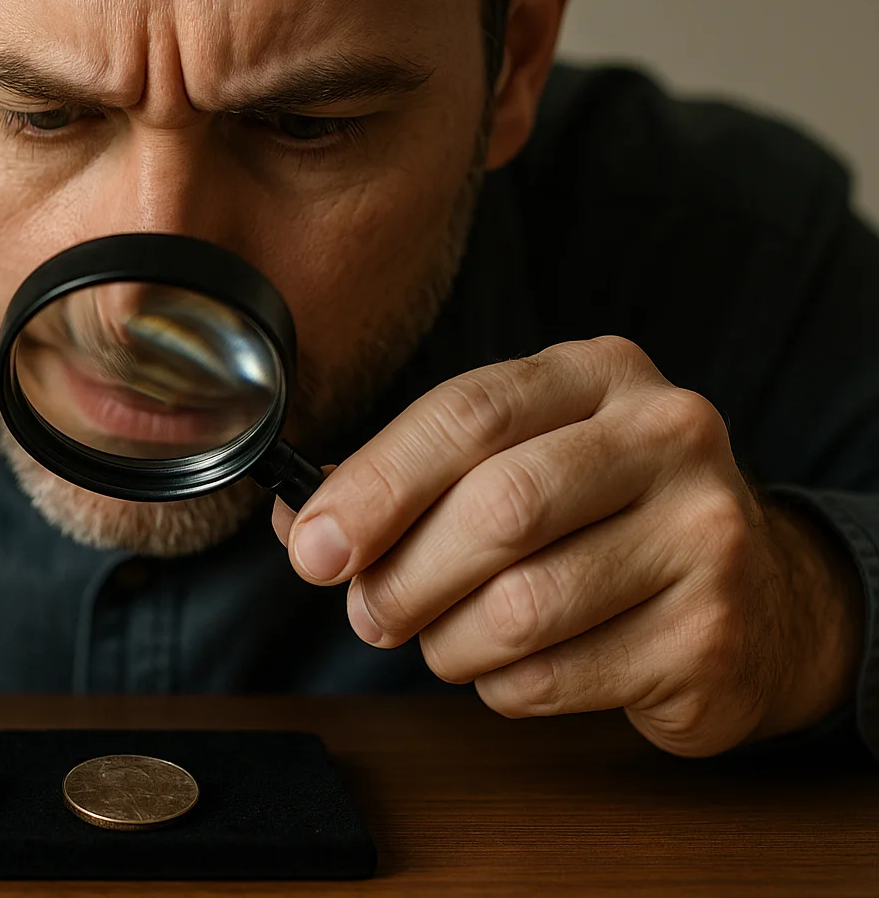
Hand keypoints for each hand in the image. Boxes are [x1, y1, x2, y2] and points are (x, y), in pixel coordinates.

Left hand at [273, 337, 863, 755]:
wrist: (755, 599)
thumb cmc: (596, 520)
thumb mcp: (513, 461)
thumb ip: (407, 481)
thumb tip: (304, 526)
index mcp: (597, 374)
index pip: (468, 414)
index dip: (376, 484)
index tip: (315, 546)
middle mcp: (666, 436)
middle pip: (499, 508)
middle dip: (403, 576)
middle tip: (368, 612)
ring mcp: (703, 534)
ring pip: (520, 606)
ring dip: (447, 642)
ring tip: (443, 641)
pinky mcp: (710, 634)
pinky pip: (552, 677)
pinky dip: (500, 686)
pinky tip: (514, 667)